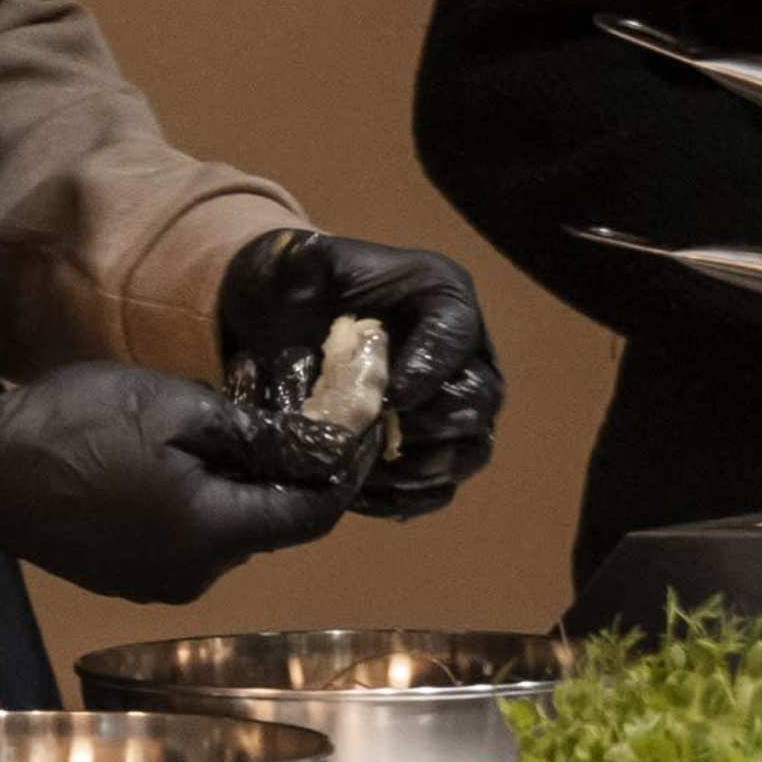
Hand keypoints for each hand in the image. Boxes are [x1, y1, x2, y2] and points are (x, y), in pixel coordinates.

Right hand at [0, 363, 345, 602]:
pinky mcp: (128, 577)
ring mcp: (158, 583)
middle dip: (281, 473)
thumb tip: (309, 442)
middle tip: (283, 413)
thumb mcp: (173, 406)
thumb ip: (250, 430)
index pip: (312, 516)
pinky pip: (186, 542)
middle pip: (269, 524)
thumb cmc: (74, 427)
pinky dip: (195, 506)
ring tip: (215, 430)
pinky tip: (170, 462)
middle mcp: (196, 574)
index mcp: (215, 533)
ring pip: (226, 532)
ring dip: (234, 487)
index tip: (355, 433)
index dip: (341, 474)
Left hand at [218, 230, 505, 517]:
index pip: (457, 333)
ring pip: (473, 448)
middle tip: (386, 432)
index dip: (431, 369)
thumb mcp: (298, 262)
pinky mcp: (427, 448)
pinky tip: (367, 495)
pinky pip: (440, 487)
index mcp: (439, 298)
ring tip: (379, 472)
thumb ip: (308, 262)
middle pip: (481, 398)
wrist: (280, 324)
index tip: (390, 395)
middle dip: (436, 422)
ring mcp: (448, 404)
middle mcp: (460, 354)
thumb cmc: (295, 287)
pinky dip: (410, 498)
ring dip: (429, 468)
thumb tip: (318, 282)